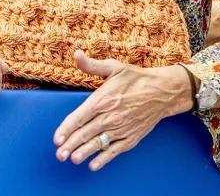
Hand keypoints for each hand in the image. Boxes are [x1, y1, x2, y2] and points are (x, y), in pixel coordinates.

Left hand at [52, 51, 192, 170]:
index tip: (56, 139)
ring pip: (98, 144)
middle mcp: (110, 116)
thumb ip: (92, 65)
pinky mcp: (131, 137)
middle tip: (59, 155)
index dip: (65, 130)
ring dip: (84, 153)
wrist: (163, 91)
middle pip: (85, 134)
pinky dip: (103, 159)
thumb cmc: (137, 79)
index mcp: (102, 100)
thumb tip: (77, 54)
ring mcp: (121, 129)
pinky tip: (93, 165)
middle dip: (70, 145)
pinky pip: (114, 151)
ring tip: (73, 159)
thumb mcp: (114, 68)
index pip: (78, 118)